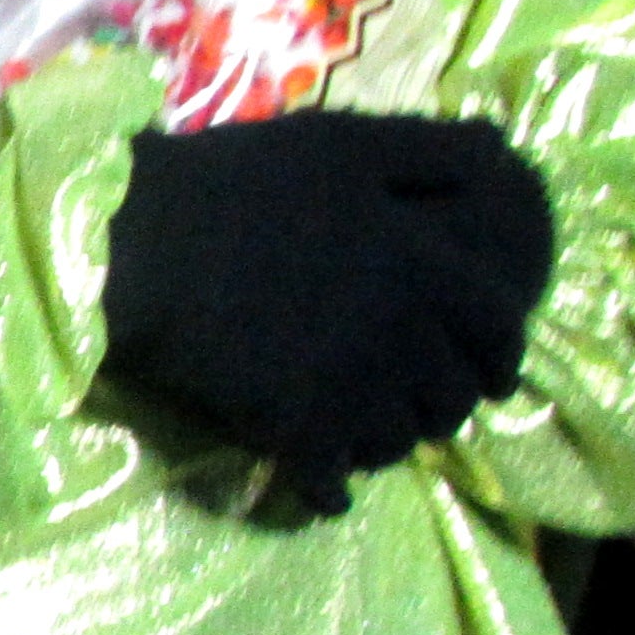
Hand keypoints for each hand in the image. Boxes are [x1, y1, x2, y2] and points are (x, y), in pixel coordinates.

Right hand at [100, 109, 552, 513]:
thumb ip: (432, 150)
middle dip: (440, 404)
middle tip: (416, 402)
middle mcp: (400, 334)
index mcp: (423, 265)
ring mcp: (344, 387)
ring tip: (366, 435)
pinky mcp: (287, 426)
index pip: (499, 331)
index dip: (500, 357)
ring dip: (388, 443)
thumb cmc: (238, 184)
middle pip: (451, 397)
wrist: (133, 242)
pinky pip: (329, 482)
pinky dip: (332, 491)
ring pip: (396, 443)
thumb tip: (500, 143)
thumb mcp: (344, 145)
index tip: (491, 373)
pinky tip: (325, 489)